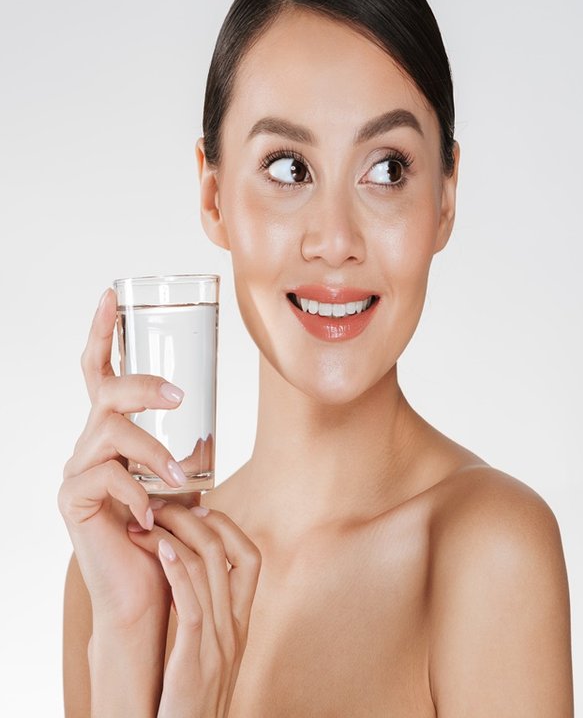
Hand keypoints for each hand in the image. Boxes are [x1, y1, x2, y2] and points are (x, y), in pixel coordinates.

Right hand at [57, 286, 196, 627]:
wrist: (150, 589)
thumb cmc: (167, 534)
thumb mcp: (182, 481)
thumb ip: (186, 451)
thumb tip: (208, 422)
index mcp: (113, 433)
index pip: (100, 373)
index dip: (103, 334)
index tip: (110, 295)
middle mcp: (91, 444)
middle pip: (104, 392)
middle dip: (141, 385)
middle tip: (177, 395)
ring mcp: (78, 470)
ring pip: (110, 431)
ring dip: (152, 451)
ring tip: (182, 481)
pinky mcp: (73, 499)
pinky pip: (104, 476)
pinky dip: (135, 492)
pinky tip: (150, 516)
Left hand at [127, 500, 261, 716]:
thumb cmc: (185, 700)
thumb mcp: (206, 652)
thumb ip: (204, 615)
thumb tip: (184, 574)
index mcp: (239, 623)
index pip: (251, 558)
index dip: (228, 526)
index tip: (198, 509)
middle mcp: (235, 628)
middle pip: (227, 553)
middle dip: (194, 519)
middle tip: (162, 504)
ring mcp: (219, 645)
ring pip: (207, 569)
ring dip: (175, 535)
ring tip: (148, 520)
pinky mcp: (195, 661)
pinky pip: (192, 604)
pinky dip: (176, 570)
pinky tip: (159, 549)